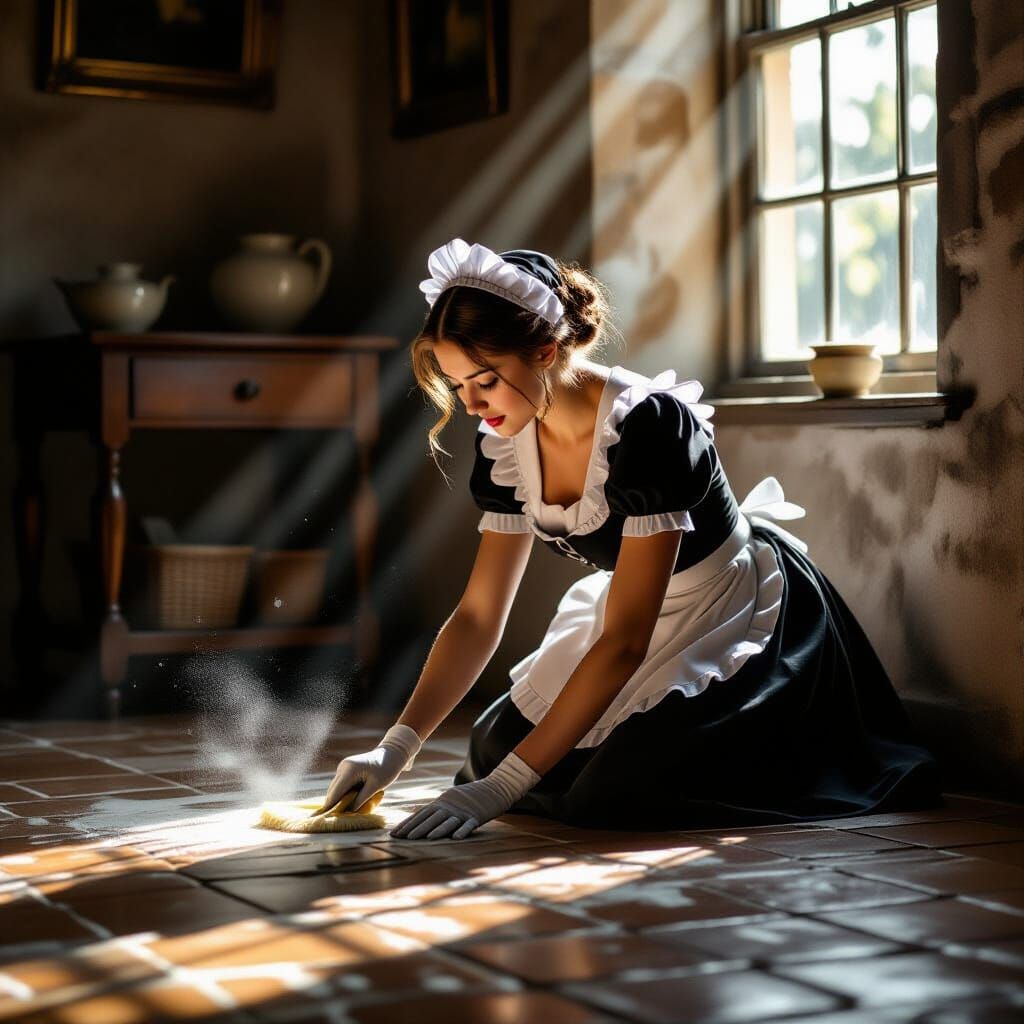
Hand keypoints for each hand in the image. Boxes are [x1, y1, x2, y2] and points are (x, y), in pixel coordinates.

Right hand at [314, 723, 421, 814]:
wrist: (392, 753)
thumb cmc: (386, 769)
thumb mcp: (375, 787)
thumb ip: (360, 800)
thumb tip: (347, 812)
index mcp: (349, 770)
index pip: (335, 792)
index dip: (330, 807)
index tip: (324, 819)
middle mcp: (343, 767)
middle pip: (333, 791)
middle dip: (334, 805)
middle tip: (335, 820)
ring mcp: (343, 767)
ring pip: (336, 788)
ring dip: (339, 800)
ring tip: (344, 812)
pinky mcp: (346, 769)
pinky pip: (341, 785)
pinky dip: (344, 794)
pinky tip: (350, 801)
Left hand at [389, 750, 540, 839]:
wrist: (495, 787)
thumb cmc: (471, 795)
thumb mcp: (451, 798)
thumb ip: (436, 807)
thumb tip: (418, 815)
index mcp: (442, 802)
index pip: (421, 814)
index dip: (407, 824)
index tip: (394, 834)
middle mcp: (449, 806)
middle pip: (431, 818)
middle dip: (415, 829)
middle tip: (401, 839)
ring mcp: (463, 811)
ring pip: (448, 821)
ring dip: (436, 830)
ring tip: (425, 839)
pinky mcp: (477, 815)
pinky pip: (469, 824)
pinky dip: (463, 831)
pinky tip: (456, 838)